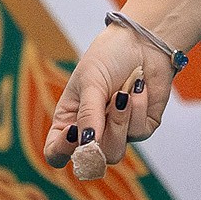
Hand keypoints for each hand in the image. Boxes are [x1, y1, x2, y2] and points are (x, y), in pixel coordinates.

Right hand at [42, 23, 171, 169]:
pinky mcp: (141, 127)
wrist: (143, 41)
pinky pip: (138, 132)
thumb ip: (88, 115)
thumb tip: (87, 145)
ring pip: (116, 152)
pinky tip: (138, 86)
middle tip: (110, 104)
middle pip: (93, 158)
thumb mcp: (90, 82)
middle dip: (104, 132)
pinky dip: (138, 107)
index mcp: (69, 121)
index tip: (73, 131)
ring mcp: (117, 131)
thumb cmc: (108, 57)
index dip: (62, 151)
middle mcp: (92, 131)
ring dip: (121, 120)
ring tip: (123, 94)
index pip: (57, 153)